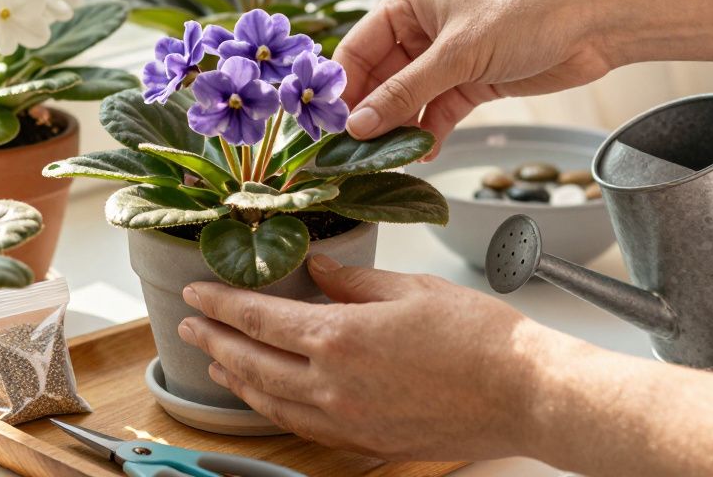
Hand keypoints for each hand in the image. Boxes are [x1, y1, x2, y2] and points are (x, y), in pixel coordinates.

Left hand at [176, 256, 558, 461]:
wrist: (525, 394)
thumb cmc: (479, 337)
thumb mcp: (410, 288)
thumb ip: (353, 280)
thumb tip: (317, 270)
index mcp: (340, 337)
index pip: (258, 318)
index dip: (220, 303)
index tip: (195, 293)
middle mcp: (333, 384)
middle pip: (251, 362)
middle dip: (213, 340)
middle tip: (188, 323)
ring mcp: (347, 419)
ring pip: (270, 401)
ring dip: (235, 379)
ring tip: (215, 360)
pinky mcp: (366, 441)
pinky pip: (302, 425)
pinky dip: (273, 408)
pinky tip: (268, 397)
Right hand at [336, 0, 612, 150]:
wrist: (593, 26)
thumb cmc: (524, 15)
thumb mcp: (457, 54)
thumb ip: (405, 93)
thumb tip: (358, 126)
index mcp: (407, 5)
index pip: (356, 49)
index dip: (342, 87)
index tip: (330, 126)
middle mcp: (419, 31)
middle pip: (378, 79)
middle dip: (370, 114)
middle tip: (355, 153)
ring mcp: (444, 60)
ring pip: (406, 100)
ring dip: (398, 128)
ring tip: (388, 159)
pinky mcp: (469, 83)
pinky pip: (435, 113)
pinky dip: (428, 133)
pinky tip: (422, 154)